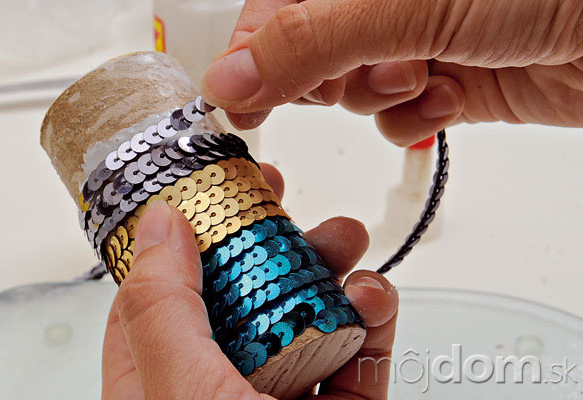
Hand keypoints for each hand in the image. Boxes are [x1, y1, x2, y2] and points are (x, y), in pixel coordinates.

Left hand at [102, 163, 398, 399]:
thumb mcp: (179, 389)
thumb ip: (163, 309)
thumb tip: (161, 223)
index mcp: (162, 383)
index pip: (160, 294)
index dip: (184, 233)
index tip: (211, 186)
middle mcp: (223, 385)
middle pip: (243, 290)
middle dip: (268, 235)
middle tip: (280, 192)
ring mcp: (286, 394)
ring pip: (306, 311)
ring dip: (330, 265)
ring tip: (346, 236)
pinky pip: (360, 347)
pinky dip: (374, 313)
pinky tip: (373, 296)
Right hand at [200, 0, 582, 145]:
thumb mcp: (406, 4)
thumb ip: (311, 42)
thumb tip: (232, 75)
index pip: (270, 12)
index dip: (252, 57)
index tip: (239, 100)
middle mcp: (377, 4)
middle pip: (308, 56)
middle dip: (331, 78)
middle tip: (360, 72)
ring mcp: (412, 41)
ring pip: (353, 92)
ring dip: (382, 97)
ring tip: (423, 76)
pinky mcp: (443, 80)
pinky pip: (399, 115)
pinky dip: (417, 118)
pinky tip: (450, 96)